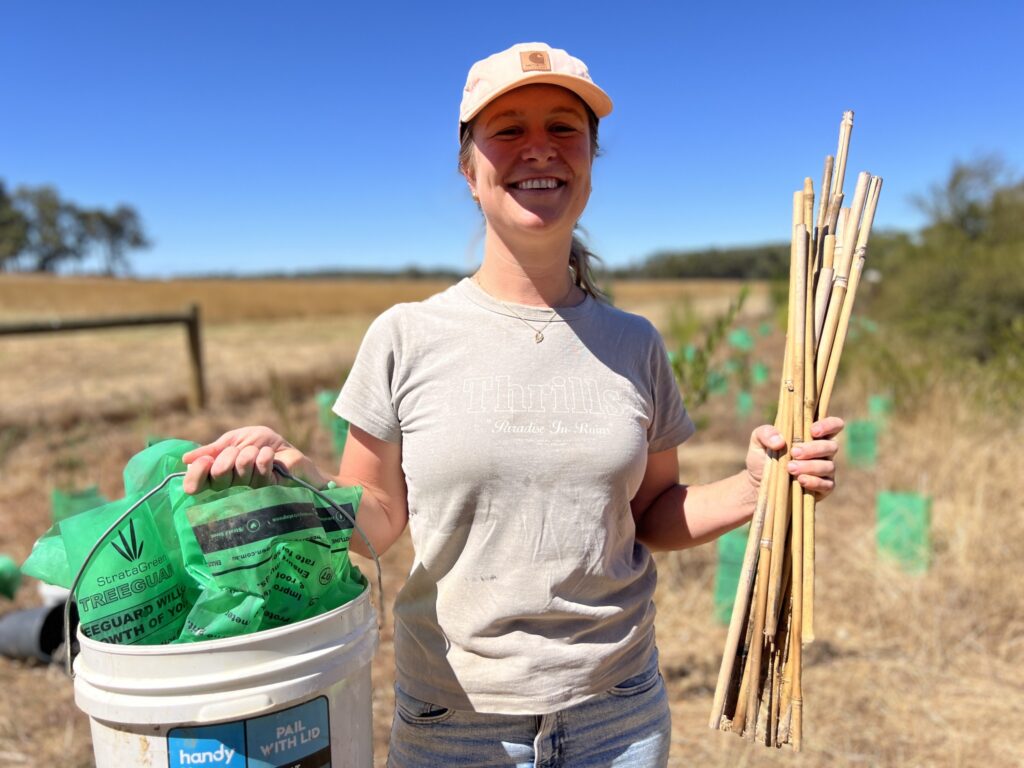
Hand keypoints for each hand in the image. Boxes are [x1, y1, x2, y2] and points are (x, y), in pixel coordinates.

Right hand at [181, 426, 326, 493]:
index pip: (196, 484)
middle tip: (242, 452)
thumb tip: (185, 459)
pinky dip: (265, 456)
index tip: (205, 462)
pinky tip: (270, 456)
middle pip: (218, 474)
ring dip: (250, 453)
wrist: (290, 452)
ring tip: (259, 453)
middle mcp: (230, 487)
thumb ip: (213, 449)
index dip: (197, 473)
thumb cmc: (263, 445)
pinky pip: (260, 468)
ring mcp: (249, 491)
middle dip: (230, 455)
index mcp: (217, 475)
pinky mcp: (268, 490)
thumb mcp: (235, 440)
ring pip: (240, 469)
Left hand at [745, 417, 843, 500]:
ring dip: (810, 466)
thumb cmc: (762, 457)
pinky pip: (827, 485)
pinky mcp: (823, 488)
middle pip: (832, 446)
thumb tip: (780, 441)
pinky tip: (800, 480)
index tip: (813, 431)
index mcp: (813, 434)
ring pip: (829, 466)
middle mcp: (823, 451)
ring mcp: (825, 469)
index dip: (828, 425)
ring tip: (790, 468)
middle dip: (813, 449)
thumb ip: (766, 433)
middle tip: (794, 452)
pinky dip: (814, 482)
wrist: (759, 483)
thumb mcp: (758, 441)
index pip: (833, 425)